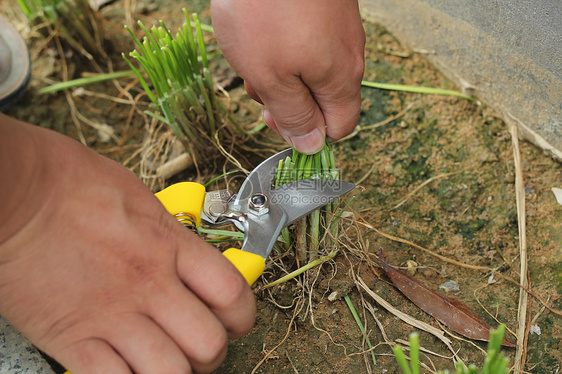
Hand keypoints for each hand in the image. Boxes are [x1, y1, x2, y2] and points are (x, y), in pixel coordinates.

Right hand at [0, 114, 254, 373]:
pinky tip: (127, 372)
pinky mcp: (72, 338)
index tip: (235, 320)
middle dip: (212, 353)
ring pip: (172, 373)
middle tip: (198, 346)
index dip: (243, 316)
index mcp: (170, 244)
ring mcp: (112, 314)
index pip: (233, 294)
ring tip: (166, 364)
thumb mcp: (138, 196)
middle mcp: (149, 283)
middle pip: (210, 343)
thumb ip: (168, 231)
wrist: (14, 189)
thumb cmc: (68, 180)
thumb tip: (182, 249)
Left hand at [211, 0, 364, 153]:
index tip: (275, 120)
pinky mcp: (325, 10)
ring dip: (279, 70)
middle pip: (322, 99)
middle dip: (286, 99)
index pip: (339, 128)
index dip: (307, 134)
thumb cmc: (266, 10)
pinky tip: (261, 29)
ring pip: (310, 69)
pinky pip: (307, 42)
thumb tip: (311, 145)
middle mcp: (348, 55)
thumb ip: (294, 115)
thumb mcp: (271, 77)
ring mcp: (338, 29)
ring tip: (253, 49)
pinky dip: (281, 45)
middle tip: (257, 81)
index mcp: (341, 79)